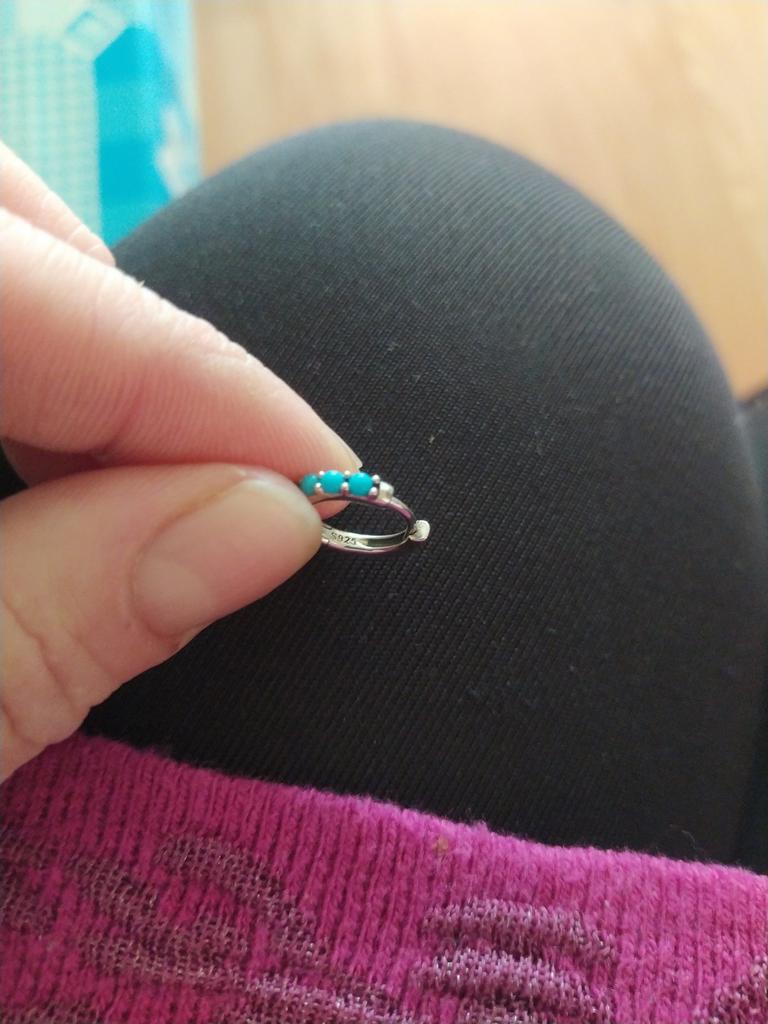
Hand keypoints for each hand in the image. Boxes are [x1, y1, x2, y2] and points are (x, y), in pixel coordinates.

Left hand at [0, 144, 357, 779]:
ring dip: (99, 362)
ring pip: (3, 267)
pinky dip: (45, 388)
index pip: (14, 289)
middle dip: (142, 338)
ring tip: (173, 484)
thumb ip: (61, 617)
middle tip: (242, 480)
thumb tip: (270, 521)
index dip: (197, 383)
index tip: (336, 484)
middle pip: (6, 227)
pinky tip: (78, 474)